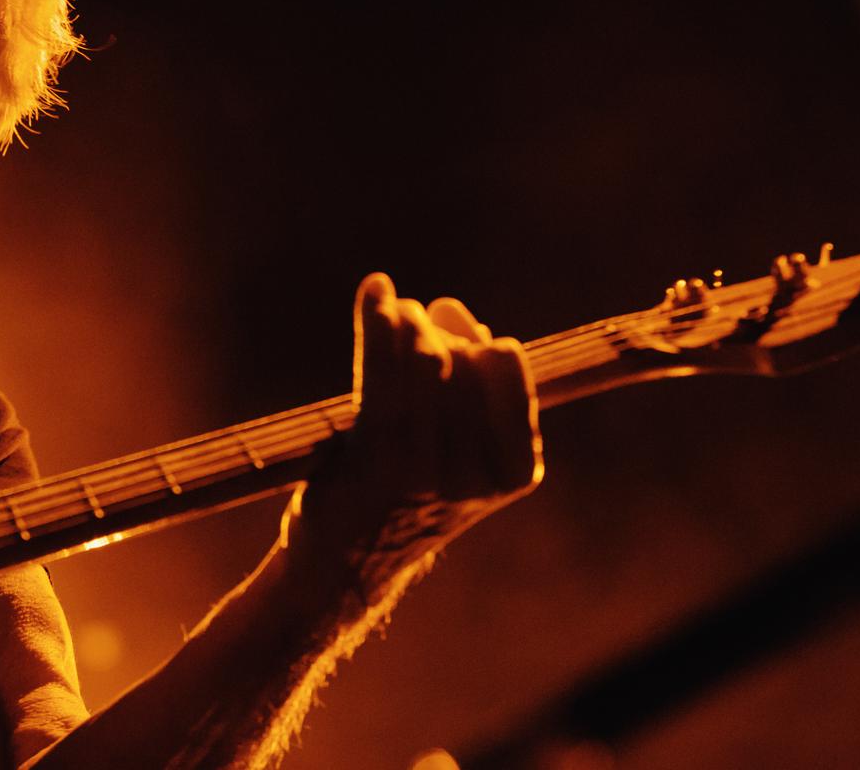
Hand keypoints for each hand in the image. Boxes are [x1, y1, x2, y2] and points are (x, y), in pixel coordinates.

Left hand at [294, 273, 542, 575]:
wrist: (343, 568)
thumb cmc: (398, 501)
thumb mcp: (456, 458)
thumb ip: (470, 394)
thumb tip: (461, 315)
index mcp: (516, 471)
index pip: (509, 369)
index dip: (481, 340)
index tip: (458, 329)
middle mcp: (479, 471)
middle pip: (463, 359)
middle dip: (436, 328)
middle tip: (411, 318)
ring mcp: (429, 465)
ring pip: (423, 356)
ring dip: (404, 319)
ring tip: (392, 311)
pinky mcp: (378, 455)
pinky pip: (383, 369)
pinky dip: (378, 320)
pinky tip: (375, 292)